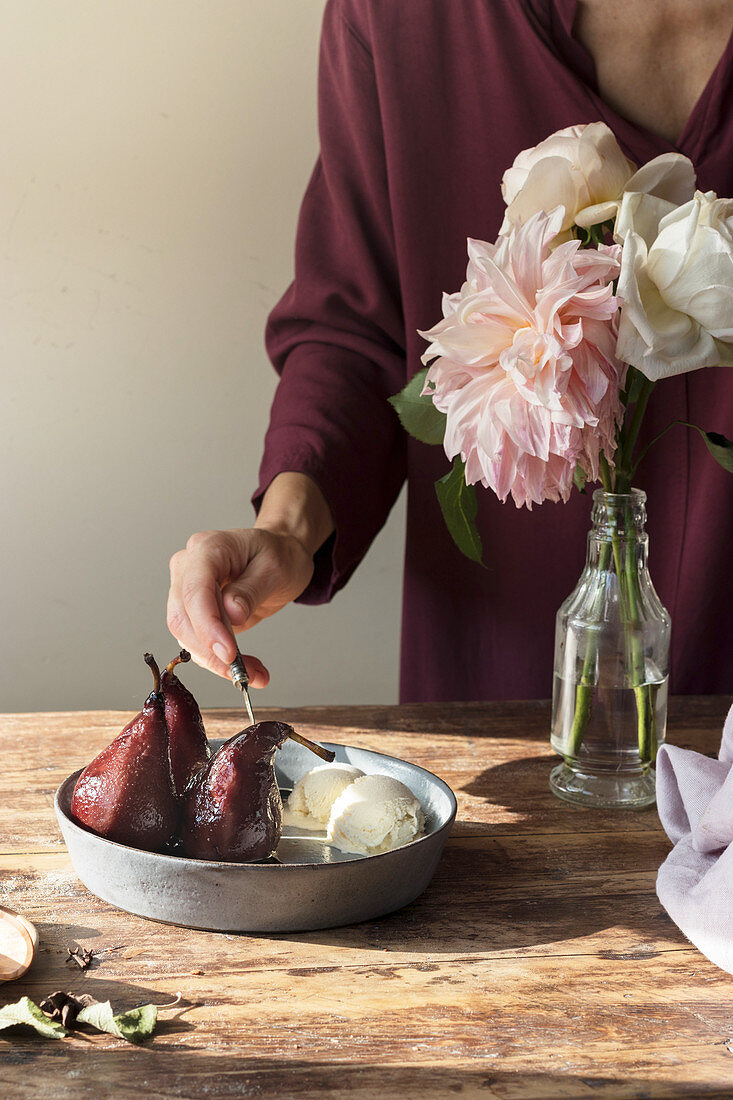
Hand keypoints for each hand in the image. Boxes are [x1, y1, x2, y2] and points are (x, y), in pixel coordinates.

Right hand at [167, 528, 315, 682]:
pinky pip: (197, 641)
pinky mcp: (195, 611)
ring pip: (186, 635)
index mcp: (208, 549)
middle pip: (183, 617)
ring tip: (252, 672)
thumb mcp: (275, 569)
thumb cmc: (279, 554)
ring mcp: (188, 589)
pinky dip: (218, 660)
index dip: (208, 625)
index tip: (228, 652)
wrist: (281, 555)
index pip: (195, 590)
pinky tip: (246, 667)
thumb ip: (251, 590)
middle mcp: (189, 567)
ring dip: (215, 661)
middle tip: (244, 671)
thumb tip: (231, 613)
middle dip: (210, 651)